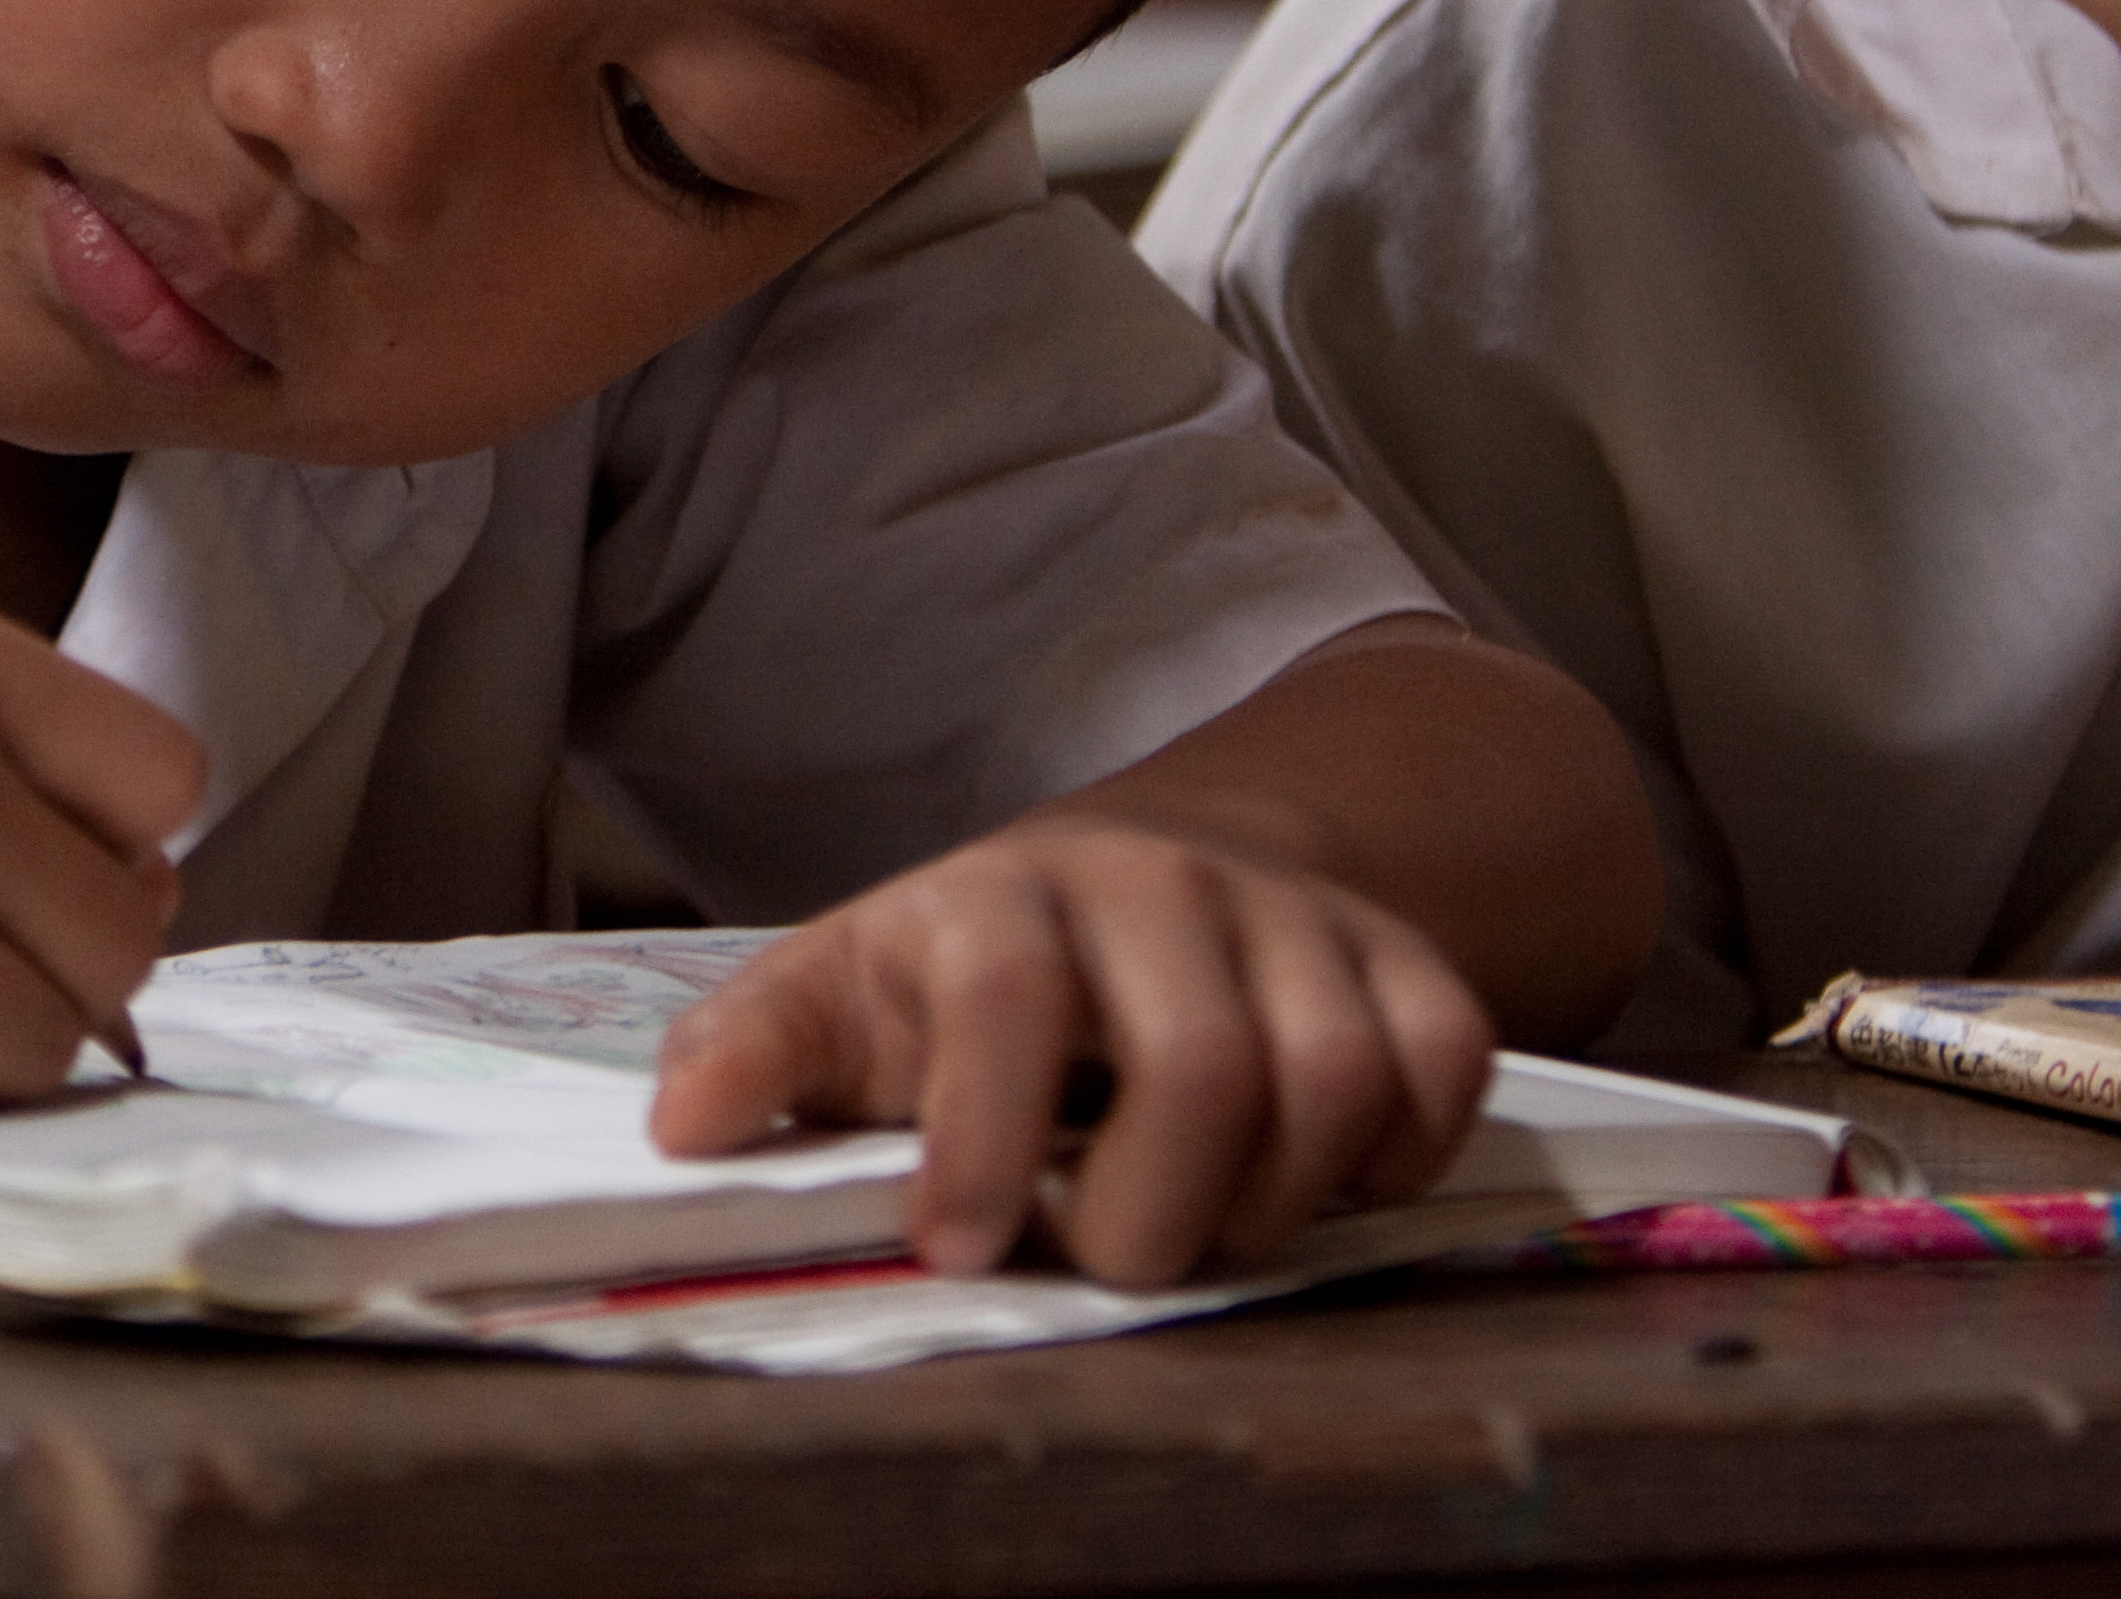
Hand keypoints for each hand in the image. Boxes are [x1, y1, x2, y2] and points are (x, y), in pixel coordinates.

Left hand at [645, 818, 1491, 1287]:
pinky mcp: (1403, 956)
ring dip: (1267, 1206)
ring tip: (1192, 1219)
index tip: (953, 1247)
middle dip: (1148, 1215)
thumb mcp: (846, 995)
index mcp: (1000, 895)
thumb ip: (759, 1053)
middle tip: (1098, 1250)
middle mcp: (1157, 883)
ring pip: (1333, 1085)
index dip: (982, 1136)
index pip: (1008, 995)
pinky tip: (1307, 1173)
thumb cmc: (970, 971)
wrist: (1151, 870)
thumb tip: (679, 1128)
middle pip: (1206, 1067)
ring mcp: (1291, 917)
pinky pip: (1441, 1075)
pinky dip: (1386, 1160)